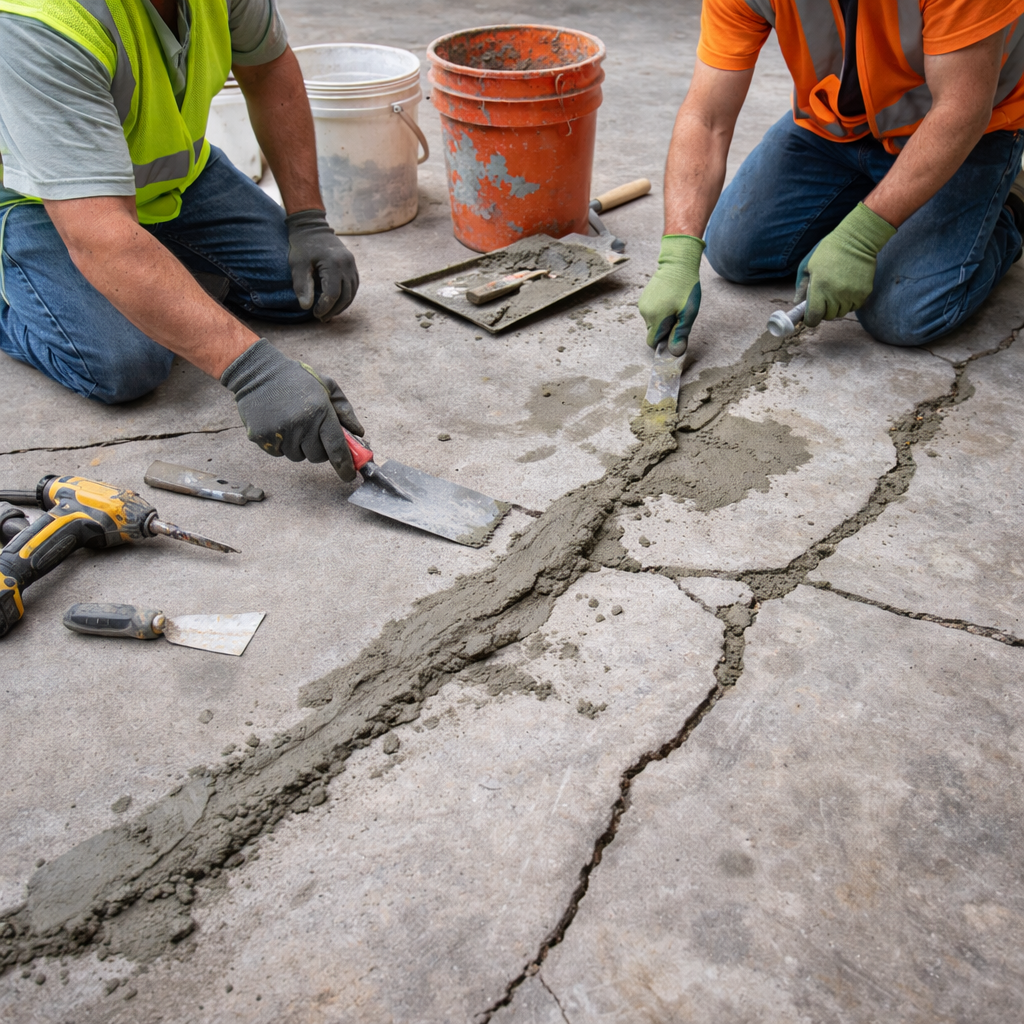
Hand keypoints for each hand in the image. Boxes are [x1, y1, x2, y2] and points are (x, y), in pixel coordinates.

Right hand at [221, 338, 364, 480]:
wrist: (258, 373)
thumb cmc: (297, 379)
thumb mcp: (327, 387)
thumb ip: (345, 411)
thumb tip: (358, 433)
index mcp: (320, 412)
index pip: (336, 448)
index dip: (345, 465)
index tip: (348, 475)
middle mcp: (301, 425)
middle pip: (317, 457)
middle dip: (319, 450)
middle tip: (313, 432)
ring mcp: (280, 432)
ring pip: (297, 456)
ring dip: (299, 447)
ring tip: (293, 424)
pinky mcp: (261, 437)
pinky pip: (279, 453)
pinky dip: (281, 445)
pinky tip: (279, 425)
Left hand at [285, 209, 359, 321]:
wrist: (312, 227)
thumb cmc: (303, 246)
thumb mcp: (297, 265)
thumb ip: (301, 285)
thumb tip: (305, 306)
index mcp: (334, 264)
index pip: (332, 294)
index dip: (324, 307)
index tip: (314, 314)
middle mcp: (347, 265)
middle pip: (345, 296)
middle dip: (333, 310)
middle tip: (322, 318)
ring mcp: (352, 265)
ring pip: (352, 293)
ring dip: (341, 306)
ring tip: (329, 314)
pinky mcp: (353, 266)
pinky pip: (353, 286)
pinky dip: (346, 297)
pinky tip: (336, 303)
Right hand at [638, 234, 704, 355]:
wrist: (677, 263)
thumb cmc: (685, 288)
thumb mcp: (688, 313)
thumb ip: (680, 333)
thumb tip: (675, 352)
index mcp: (655, 319)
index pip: (653, 342)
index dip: (663, 342)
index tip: (674, 334)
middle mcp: (645, 314)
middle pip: (652, 332)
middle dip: (664, 330)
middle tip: (678, 316)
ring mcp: (642, 305)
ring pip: (651, 322)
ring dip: (662, 320)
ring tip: (674, 306)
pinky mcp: (643, 298)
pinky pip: (650, 312)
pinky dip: (658, 311)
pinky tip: (668, 300)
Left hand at [795, 202, 895, 326]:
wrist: (856, 239)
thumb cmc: (828, 251)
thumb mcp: (808, 266)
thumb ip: (801, 287)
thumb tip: (797, 304)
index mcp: (820, 287)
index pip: (814, 316)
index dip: (810, 319)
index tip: (809, 315)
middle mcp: (836, 294)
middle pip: (828, 316)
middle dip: (823, 311)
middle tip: (823, 298)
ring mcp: (851, 294)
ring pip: (841, 312)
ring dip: (836, 307)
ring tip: (835, 292)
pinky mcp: (864, 293)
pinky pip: (854, 306)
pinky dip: (849, 302)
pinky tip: (846, 290)